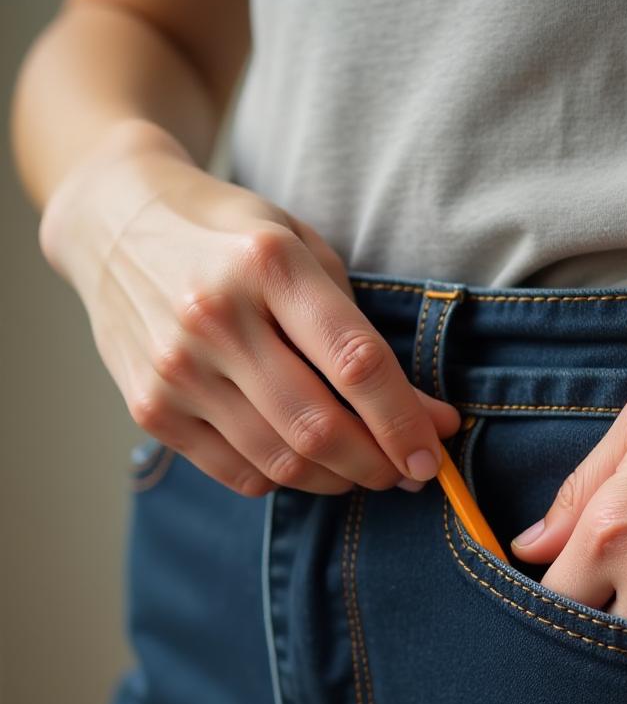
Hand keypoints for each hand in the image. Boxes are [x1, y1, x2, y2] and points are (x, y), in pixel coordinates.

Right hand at [39, 119, 460, 496]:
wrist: (115, 223)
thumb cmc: (232, 238)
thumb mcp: (305, 251)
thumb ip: (362, 333)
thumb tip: (426, 419)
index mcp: (267, 265)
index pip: (356, 363)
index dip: (404, 420)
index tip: (434, 451)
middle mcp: (214, 318)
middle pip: (319, 426)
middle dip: (379, 463)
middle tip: (410, 470)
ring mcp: (174, 369)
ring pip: (281, 461)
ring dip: (340, 479)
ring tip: (367, 470)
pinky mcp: (148, 408)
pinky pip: (237, 473)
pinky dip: (288, 479)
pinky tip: (308, 462)